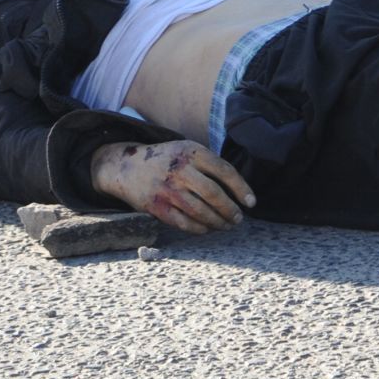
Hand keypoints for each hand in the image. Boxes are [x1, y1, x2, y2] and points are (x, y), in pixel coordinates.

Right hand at [89, 139, 255, 234]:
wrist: (127, 166)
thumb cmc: (166, 159)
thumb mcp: (186, 149)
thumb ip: (209, 163)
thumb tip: (239, 188)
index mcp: (191, 151)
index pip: (224, 171)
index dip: (241, 188)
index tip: (251, 202)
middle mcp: (180, 169)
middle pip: (214, 194)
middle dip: (231, 210)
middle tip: (238, 218)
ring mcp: (167, 189)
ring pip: (200, 211)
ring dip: (218, 222)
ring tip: (226, 225)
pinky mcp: (157, 207)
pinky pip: (184, 223)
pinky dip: (200, 229)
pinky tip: (207, 229)